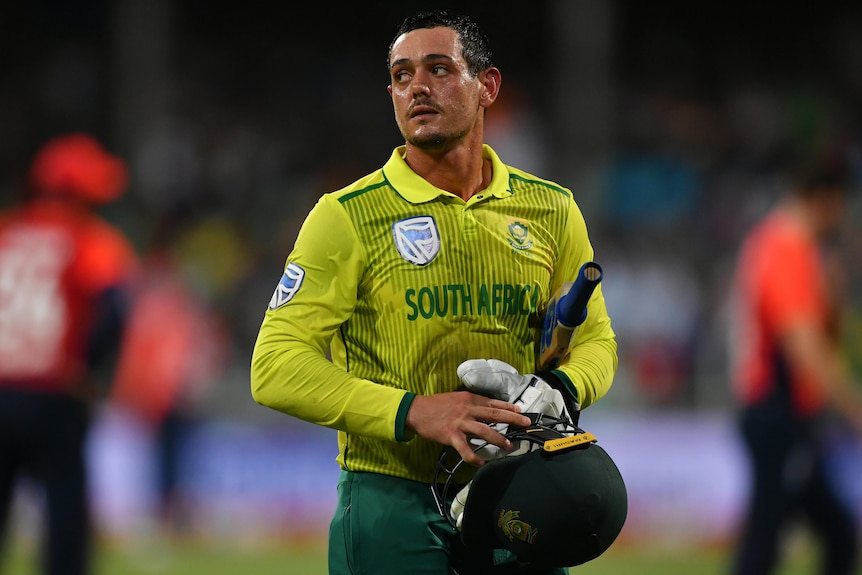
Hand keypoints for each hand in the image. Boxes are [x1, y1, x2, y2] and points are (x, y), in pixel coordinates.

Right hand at [405, 391, 530, 466]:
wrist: (416, 410)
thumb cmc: (436, 404)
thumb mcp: (456, 398)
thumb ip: (470, 403)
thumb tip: (486, 408)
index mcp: (469, 399)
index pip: (493, 402)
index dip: (508, 406)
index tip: (520, 410)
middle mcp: (467, 409)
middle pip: (494, 414)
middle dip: (512, 418)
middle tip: (526, 423)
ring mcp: (460, 423)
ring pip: (484, 431)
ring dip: (499, 439)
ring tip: (509, 445)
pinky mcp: (451, 436)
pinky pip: (465, 449)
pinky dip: (474, 457)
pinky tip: (481, 463)